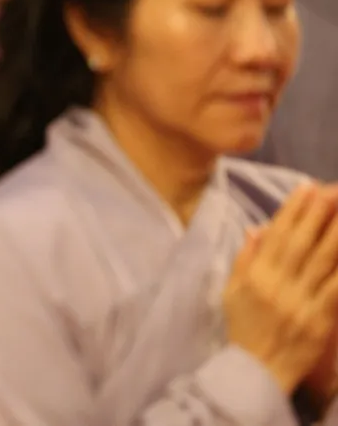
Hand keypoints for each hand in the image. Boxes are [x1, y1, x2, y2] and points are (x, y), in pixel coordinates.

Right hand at [223, 183, 337, 394]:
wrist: (257, 371)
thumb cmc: (244, 329)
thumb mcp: (231, 292)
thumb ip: (244, 259)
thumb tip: (256, 228)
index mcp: (256, 276)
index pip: (277, 235)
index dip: (293, 210)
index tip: (307, 188)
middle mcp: (278, 284)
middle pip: (302, 242)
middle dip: (318, 213)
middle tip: (331, 189)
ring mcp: (300, 301)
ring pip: (324, 261)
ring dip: (336, 233)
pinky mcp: (320, 319)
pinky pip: (337, 290)